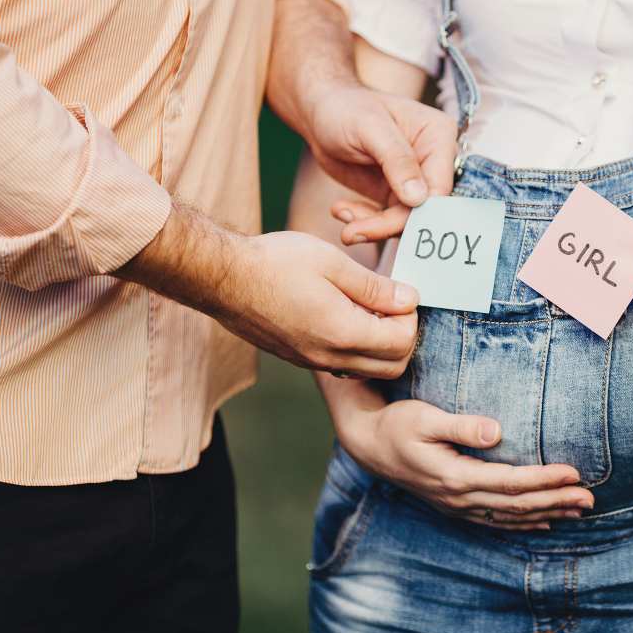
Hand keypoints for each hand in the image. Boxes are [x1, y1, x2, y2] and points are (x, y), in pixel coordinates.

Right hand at [117, 203, 418, 378]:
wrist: (222, 278)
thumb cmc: (275, 262)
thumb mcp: (332, 263)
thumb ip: (374, 286)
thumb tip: (408, 299)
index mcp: (343, 332)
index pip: (403, 343)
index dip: (410, 317)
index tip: (399, 291)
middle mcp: (330, 357)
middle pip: (393, 367)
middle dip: (403, 337)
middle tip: (391, 303)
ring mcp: (312, 362)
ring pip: (368, 370)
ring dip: (381, 346)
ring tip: (369, 307)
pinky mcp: (299, 359)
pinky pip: (343, 366)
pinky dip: (357, 349)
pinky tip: (345, 315)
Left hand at [303, 84, 456, 243]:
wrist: (321, 113)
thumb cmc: (346, 108)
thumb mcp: (370, 128)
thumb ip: (397, 160)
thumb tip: (419, 198)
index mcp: (438, 137)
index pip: (440, 186)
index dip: (419, 211)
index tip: (387, 225)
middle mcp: (433, 161)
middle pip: (424, 209)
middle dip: (389, 225)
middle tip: (353, 232)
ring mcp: (415, 180)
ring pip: (404, 220)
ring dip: (373, 227)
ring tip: (343, 219)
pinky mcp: (395, 195)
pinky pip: (387, 220)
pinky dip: (364, 221)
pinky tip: (341, 210)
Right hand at [325, 377, 595, 529]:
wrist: (369, 445)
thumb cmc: (398, 424)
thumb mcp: (425, 418)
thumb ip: (461, 425)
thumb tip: (497, 431)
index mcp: (455, 476)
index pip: (511, 482)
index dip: (544, 479)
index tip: (574, 473)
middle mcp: (459, 498)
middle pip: (517, 504)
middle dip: (556, 501)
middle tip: (590, 498)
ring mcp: (457, 506)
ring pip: (510, 517)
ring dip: (547, 514)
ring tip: (578, 511)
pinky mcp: (455, 506)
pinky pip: (496, 521)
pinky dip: (522, 523)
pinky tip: (543, 522)